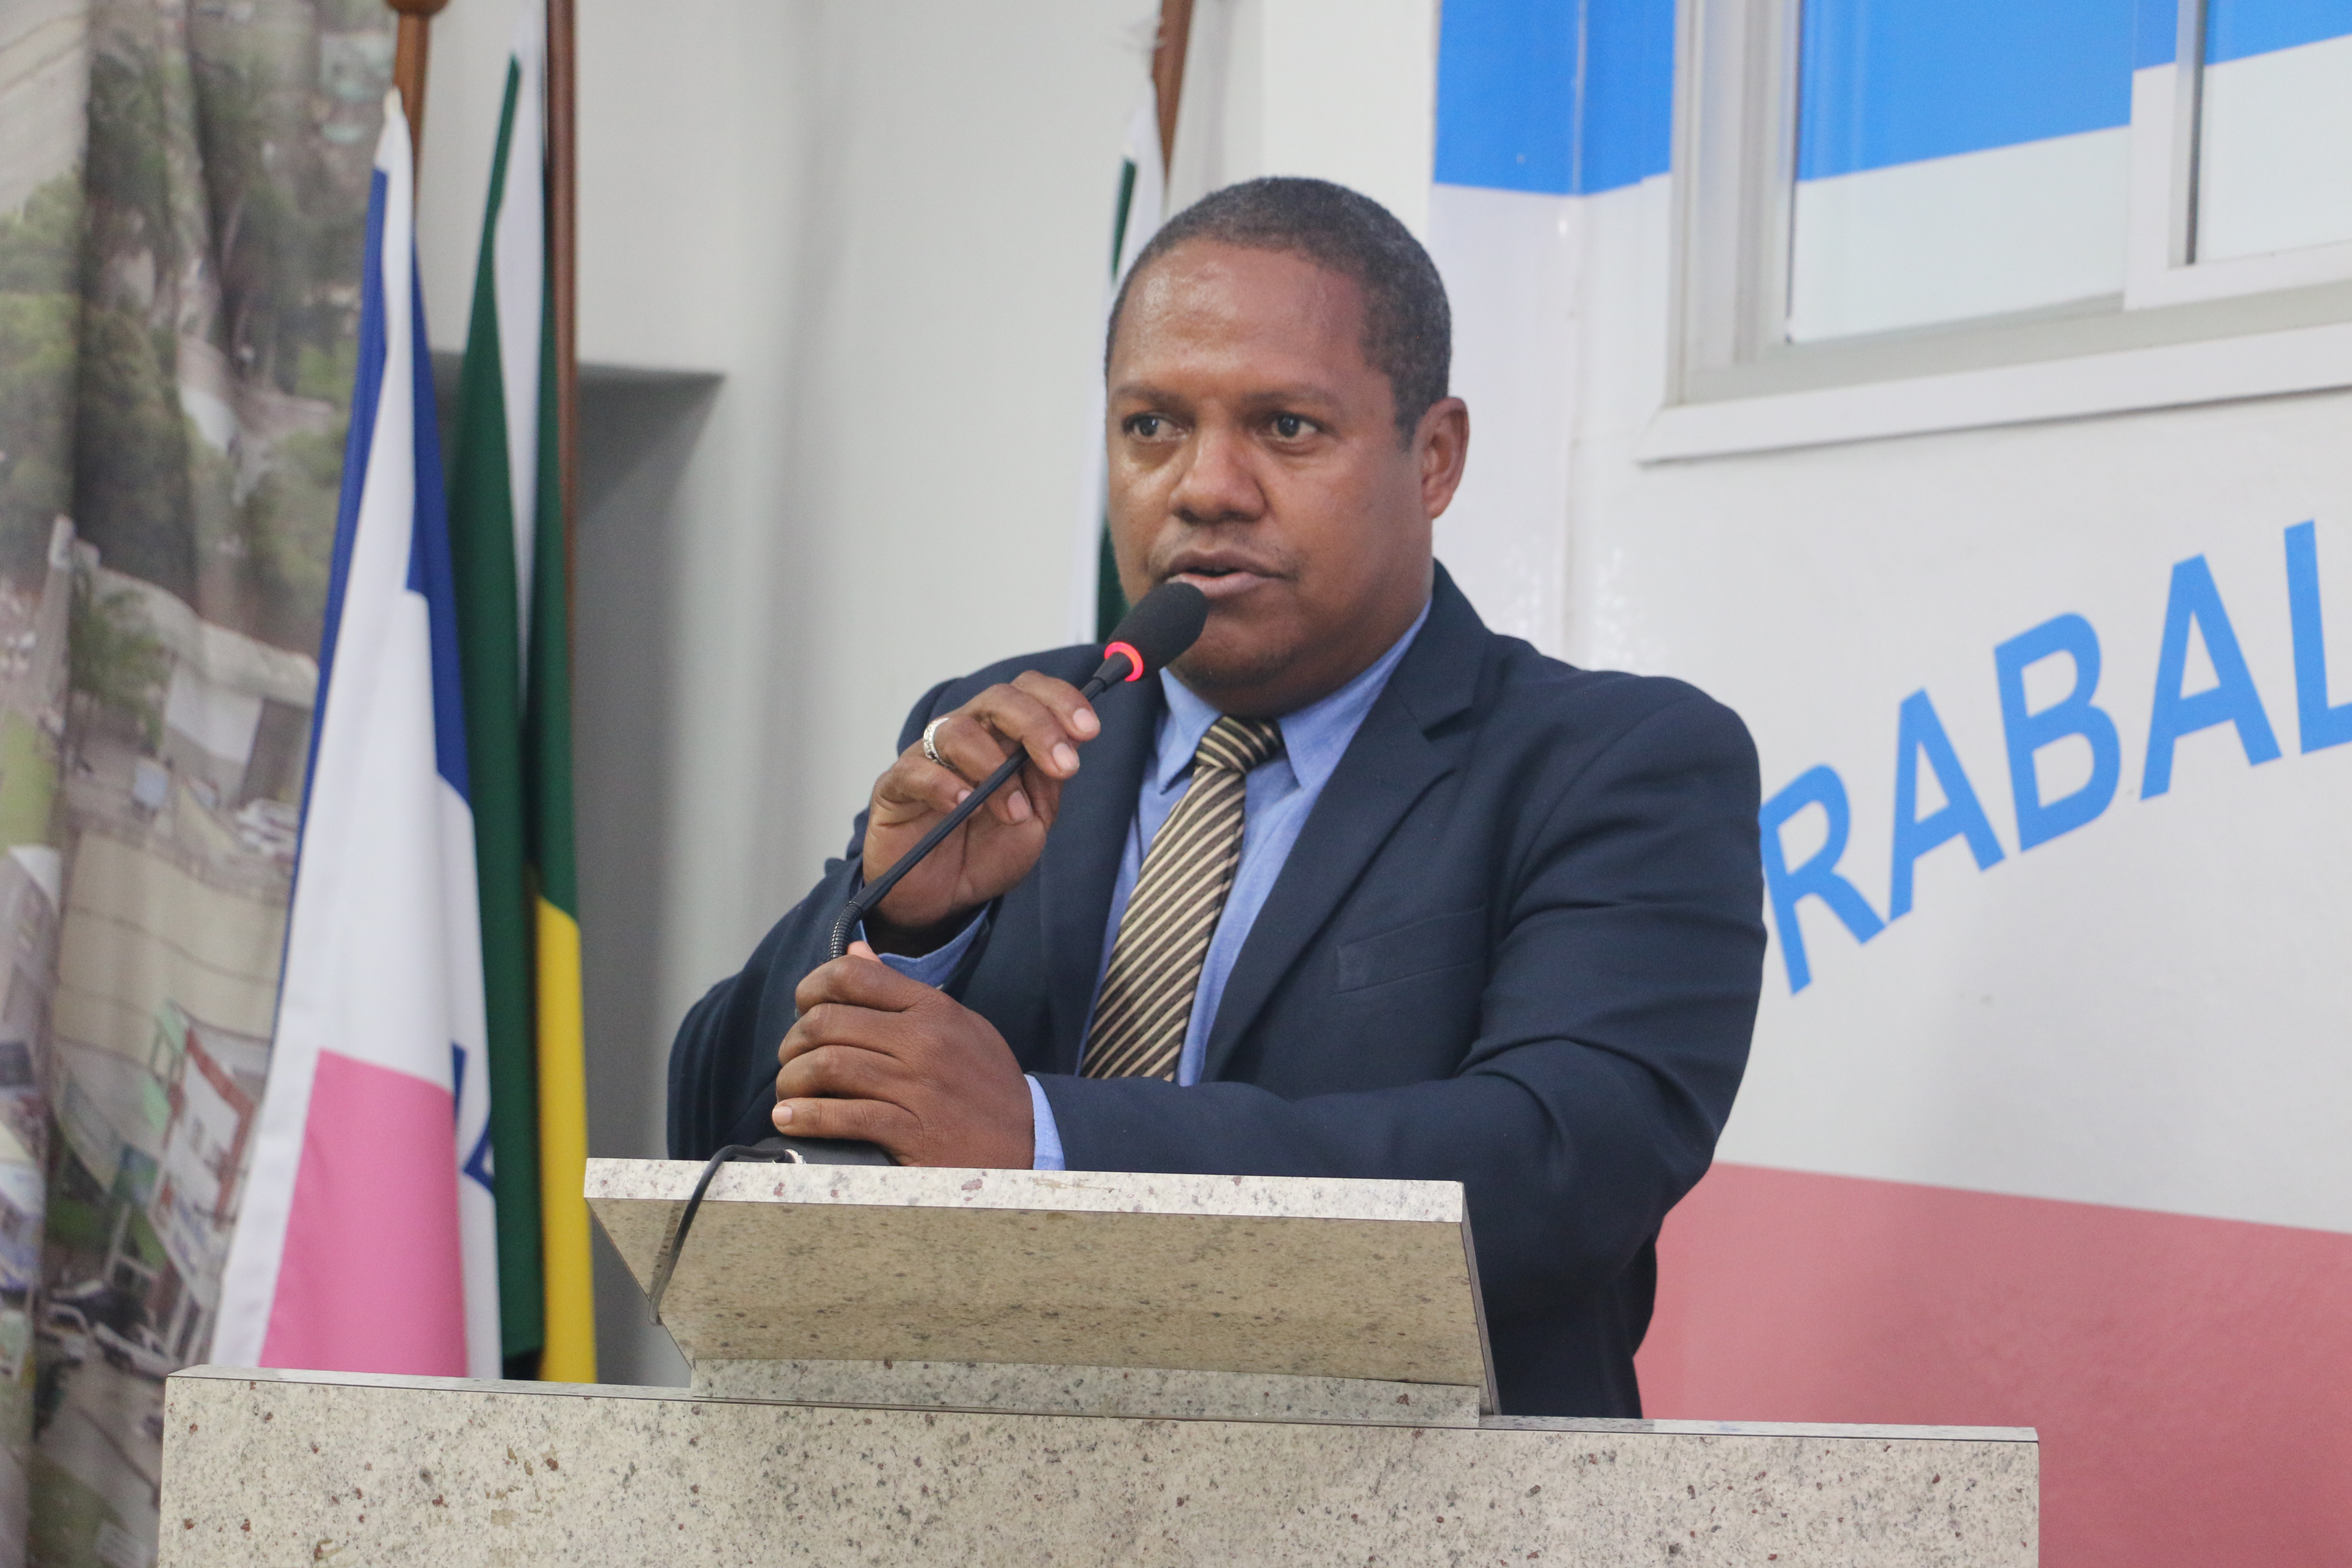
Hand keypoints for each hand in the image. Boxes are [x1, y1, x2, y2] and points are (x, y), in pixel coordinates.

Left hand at [773, 943, 1033, 1166]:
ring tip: (789, 1094)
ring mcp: (917, 1087)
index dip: (812, 987)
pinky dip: (807, 1117)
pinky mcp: (911, 1132)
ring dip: (793, 1081)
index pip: (854, 977)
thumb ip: (904, 991)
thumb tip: (854, 953)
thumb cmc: (988, 1086)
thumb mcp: (960, 1025)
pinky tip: (791, 1120)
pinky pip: (843, 1117)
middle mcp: (924, 1041)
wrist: (1032, 1143)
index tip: (802, 1007)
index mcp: (933, 1010)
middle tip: (791, 1060)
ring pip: (828, 1066)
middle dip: (794, 1042)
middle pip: (828, 1022)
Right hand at [863, 673, 1099, 949]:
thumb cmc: (985, 851)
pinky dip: (943, 784)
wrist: (942, 900)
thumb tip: (1067, 745)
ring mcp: (927, 757)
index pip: (1029, 692)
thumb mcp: (1034, 820)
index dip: (1061, 700)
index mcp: (1002, 736)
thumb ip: (1047, 782)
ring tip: (1013, 812)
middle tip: (1063, 766)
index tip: (1089, 730)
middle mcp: (965, 736)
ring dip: (994, 767)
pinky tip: (963, 805)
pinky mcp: (895, 786)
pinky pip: (915, 770)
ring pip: (957, 730)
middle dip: (1037, 725)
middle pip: (998, 699)